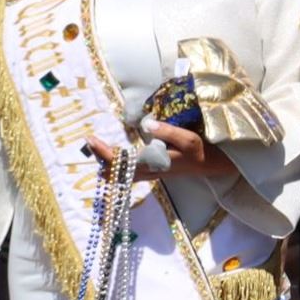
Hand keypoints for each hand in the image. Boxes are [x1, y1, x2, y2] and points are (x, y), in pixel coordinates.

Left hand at [89, 122, 224, 180]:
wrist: (208, 164)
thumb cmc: (198, 150)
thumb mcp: (188, 138)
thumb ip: (168, 131)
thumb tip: (147, 123)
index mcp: (152, 162)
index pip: (120, 160)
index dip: (103, 151)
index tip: (91, 138)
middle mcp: (147, 171)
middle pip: (115, 171)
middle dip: (101, 157)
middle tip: (91, 140)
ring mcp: (149, 174)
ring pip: (120, 175)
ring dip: (107, 164)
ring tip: (97, 149)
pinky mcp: (151, 173)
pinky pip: (127, 175)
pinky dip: (116, 169)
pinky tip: (112, 162)